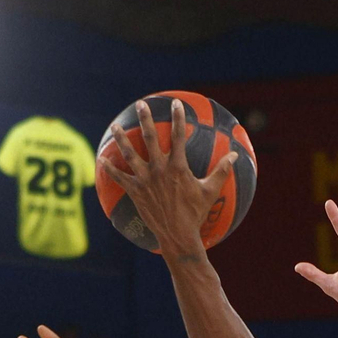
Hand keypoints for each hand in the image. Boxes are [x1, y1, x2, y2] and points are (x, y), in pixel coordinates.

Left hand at [99, 98, 237, 256]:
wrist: (178, 234)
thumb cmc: (196, 213)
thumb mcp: (211, 190)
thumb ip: (222, 170)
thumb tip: (236, 155)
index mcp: (178, 166)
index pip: (178, 136)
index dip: (178, 118)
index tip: (176, 103)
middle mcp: (159, 169)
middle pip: (149, 138)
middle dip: (145, 119)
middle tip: (141, 104)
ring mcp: (145, 180)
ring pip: (130, 154)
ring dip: (121, 139)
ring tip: (115, 127)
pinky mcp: (135, 192)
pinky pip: (119, 177)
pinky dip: (110, 168)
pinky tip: (102, 159)